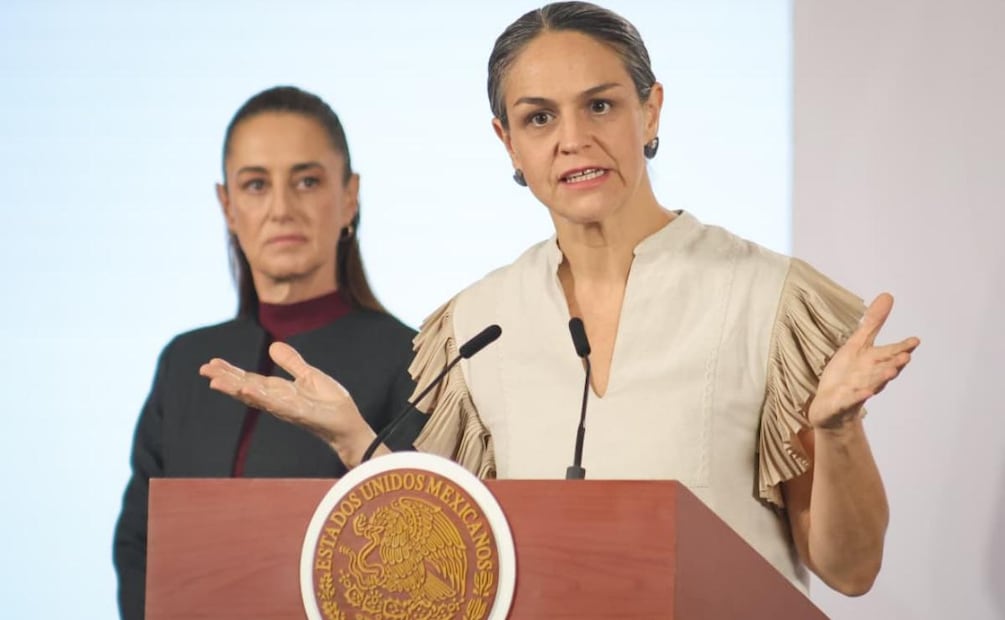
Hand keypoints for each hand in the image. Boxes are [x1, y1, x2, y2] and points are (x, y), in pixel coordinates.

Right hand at [199, 341, 375, 464]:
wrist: (348, 424)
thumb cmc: (330, 404)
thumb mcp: (310, 376)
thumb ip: (292, 363)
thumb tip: (273, 345)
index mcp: (279, 391)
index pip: (250, 379)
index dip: (231, 372)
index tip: (212, 364)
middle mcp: (277, 401)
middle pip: (246, 388)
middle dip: (225, 379)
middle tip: (204, 370)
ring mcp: (286, 408)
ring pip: (255, 397)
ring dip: (235, 389)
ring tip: (216, 381)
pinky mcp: (299, 413)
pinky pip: (276, 404)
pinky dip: (260, 397)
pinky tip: (246, 389)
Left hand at [809, 293, 919, 429]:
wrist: (831, 404)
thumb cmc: (846, 373)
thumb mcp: (857, 344)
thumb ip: (873, 323)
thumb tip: (888, 296)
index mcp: (874, 362)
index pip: (890, 353)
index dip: (901, 347)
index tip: (915, 340)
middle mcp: (870, 376)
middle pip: (885, 369)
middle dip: (896, 363)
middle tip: (907, 356)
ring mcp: (858, 390)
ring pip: (872, 384)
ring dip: (882, 378)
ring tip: (892, 371)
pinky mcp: (844, 402)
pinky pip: (853, 399)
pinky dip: (859, 395)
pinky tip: (867, 392)